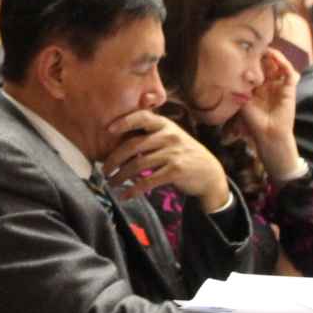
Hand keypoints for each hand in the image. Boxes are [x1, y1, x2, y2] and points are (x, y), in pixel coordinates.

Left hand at [101, 110, 229, 206]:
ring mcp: (173, 153)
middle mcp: (169, 136)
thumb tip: (117, 142)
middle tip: (104, 170)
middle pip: (133, 145)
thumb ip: (149, 136)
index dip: (124, 121)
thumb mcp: (170, 137)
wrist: (209, 172)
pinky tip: (125, 195)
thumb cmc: (182, 154)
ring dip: (121, 176)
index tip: (107, 129)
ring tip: (111, 183)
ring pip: (138, 164)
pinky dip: (133, 190)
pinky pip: (148, 181)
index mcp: (164, 125)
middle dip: (114, 159)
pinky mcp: (175, 171)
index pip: (141, 117)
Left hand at [236, 47, 301, 177]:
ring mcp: (280, 86)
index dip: (252, 60)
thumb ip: (239, 87)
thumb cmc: (253, 121)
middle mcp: (269, 85)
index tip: (244, 50)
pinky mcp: (290, 89)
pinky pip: (289, 73)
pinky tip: (276, 58)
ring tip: (267, 49)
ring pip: (279, 66)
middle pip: (268, 65)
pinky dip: (284, 64)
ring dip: (274, 56)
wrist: (268, 133)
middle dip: (263, 55)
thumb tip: (230, 71)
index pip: (256, 69)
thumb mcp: (242, 101)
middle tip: (256, 46)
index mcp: (258, 88)